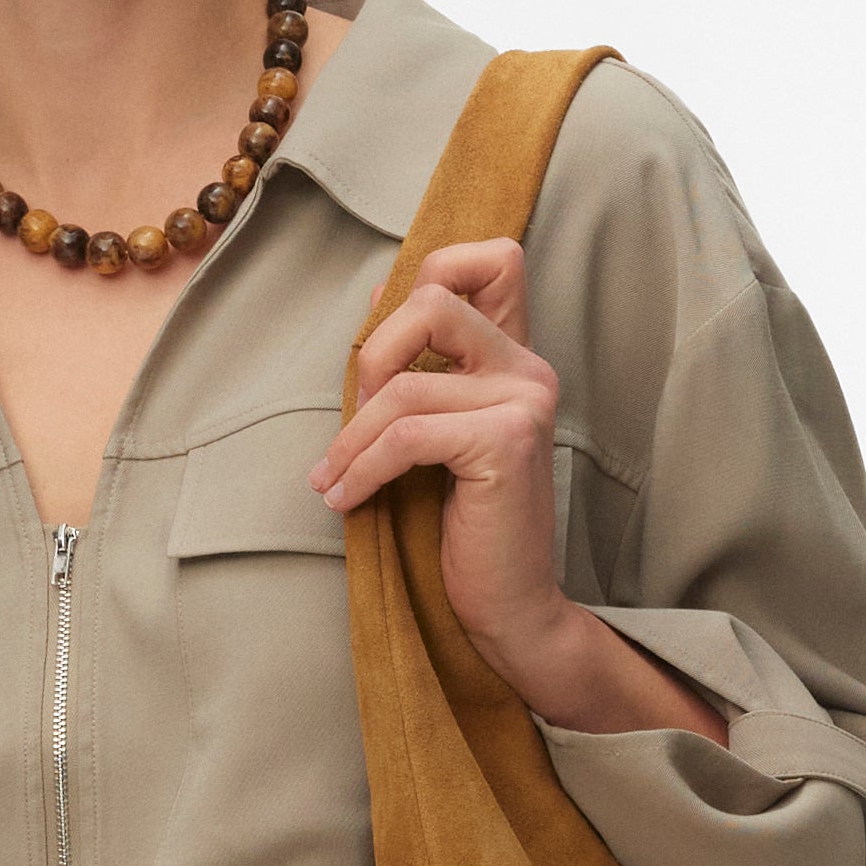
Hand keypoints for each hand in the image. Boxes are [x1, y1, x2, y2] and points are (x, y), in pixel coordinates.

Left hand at [312, 237, 725, 739]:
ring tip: (335, 478)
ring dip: (352, 436)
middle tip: (354, 420)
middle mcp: (530, 367)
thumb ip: (419, 367)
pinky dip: (363, 468)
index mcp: (516, 356)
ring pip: (405, 385)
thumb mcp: (435, 432)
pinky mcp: (507, 442)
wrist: (509, 608)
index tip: (388, 345)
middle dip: (372, 354)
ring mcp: (525, 400)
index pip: (495, 258)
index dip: (434, 269)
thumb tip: (378, 296)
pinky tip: (345, 500)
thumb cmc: (466, 527)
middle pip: (433, 299)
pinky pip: (407, 433)